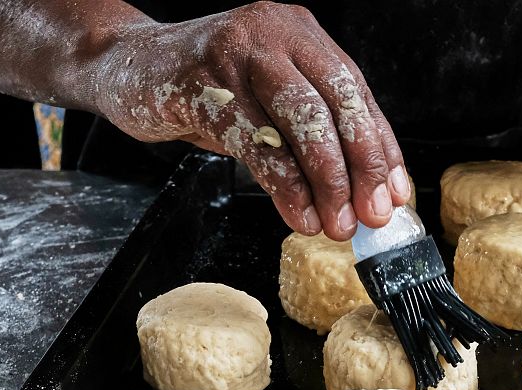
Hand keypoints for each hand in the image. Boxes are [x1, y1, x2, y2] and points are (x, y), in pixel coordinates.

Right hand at [96, 2, 408, 239]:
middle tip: (371, 214)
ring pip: (301, 119)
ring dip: (325, 179)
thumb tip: (361, 192)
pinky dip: (282, 183)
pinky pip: (254, 140)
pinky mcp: (201, 81)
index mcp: (303, 35)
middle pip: (337, 101)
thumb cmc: (207, 90)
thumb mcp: (268, 103)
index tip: (394, 194)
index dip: (380, 147)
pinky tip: (297, 212)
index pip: (356, 93)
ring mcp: (239, 52)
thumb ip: (311, 135)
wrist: (126, 66)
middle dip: (361, 165)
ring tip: (335, 223)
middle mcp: (276, 33)